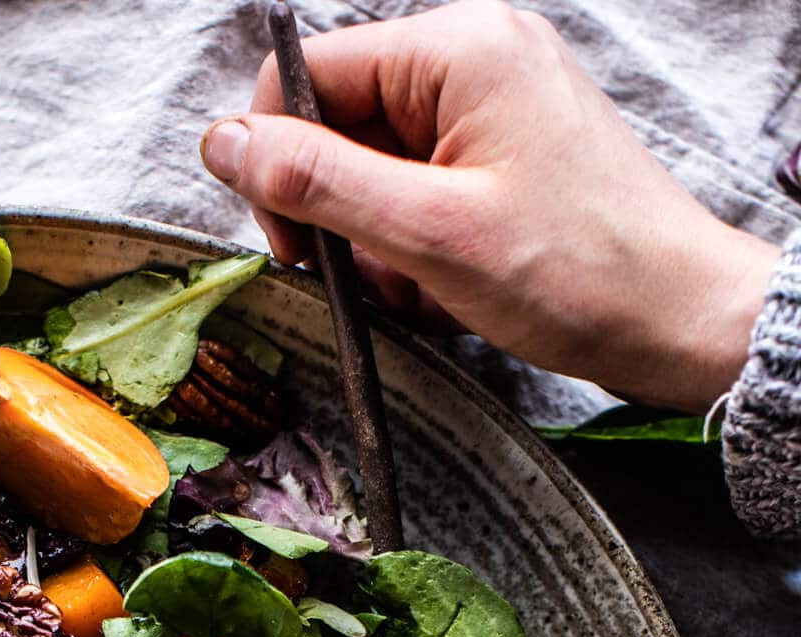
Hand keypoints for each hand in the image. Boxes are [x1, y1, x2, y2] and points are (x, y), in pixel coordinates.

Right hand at [200, 0, 777, 411]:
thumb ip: (316, 181)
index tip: (295, 244)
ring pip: (377, 170)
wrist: (681, 320)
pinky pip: (422, 193)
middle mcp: (474, 58)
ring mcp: (494, 107)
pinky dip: (419, 250)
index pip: (309, 76)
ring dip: (381, 245)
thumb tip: (222, 143)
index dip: (280, 161)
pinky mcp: (506, 155)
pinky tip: (452, 286)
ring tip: (431, 289)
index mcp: (456, 48)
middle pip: (340, 124)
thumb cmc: (578, 275)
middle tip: (375, 279)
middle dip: (342, 215)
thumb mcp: (427, 234)